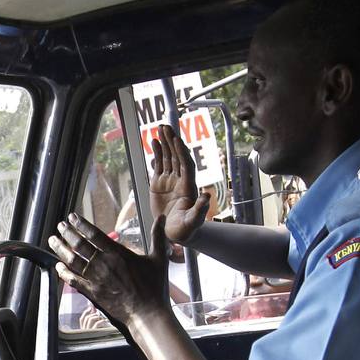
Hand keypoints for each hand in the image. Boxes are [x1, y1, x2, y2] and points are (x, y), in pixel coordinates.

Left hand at [49, 212, 168, 327]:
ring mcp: (96, 279)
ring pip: (72, 261)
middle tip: (60, 225)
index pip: (94, 234)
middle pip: (79, 245)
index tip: (72, 217)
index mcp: (117, 253)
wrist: (147, 313)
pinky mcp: (92, 293)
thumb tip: (162, 218)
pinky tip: (57, 266)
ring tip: (53, 240)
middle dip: (67, 233)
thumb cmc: (154, 288)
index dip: (81, 224)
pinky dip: (63, 273)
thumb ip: (158, 236)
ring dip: (60, 249)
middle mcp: (103, 264)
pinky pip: (73, 281)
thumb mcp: (159, 258)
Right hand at [150, 124, 212, 243]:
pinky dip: (156, 153)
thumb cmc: (185, 229)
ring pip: (167, 157)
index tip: (176, 140)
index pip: (186, 164)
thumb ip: (200, 209)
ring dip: (164, 143)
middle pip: (177, 156)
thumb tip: (207, 195)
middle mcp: (180, 179)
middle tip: (165, 126)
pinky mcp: (159, 184)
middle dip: (171, 141)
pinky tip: (153, 142)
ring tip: (159, 128)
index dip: (181, 152)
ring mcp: (169, 180)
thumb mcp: (192, 221)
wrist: (174, 233)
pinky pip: (158, 165)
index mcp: (188, 186)